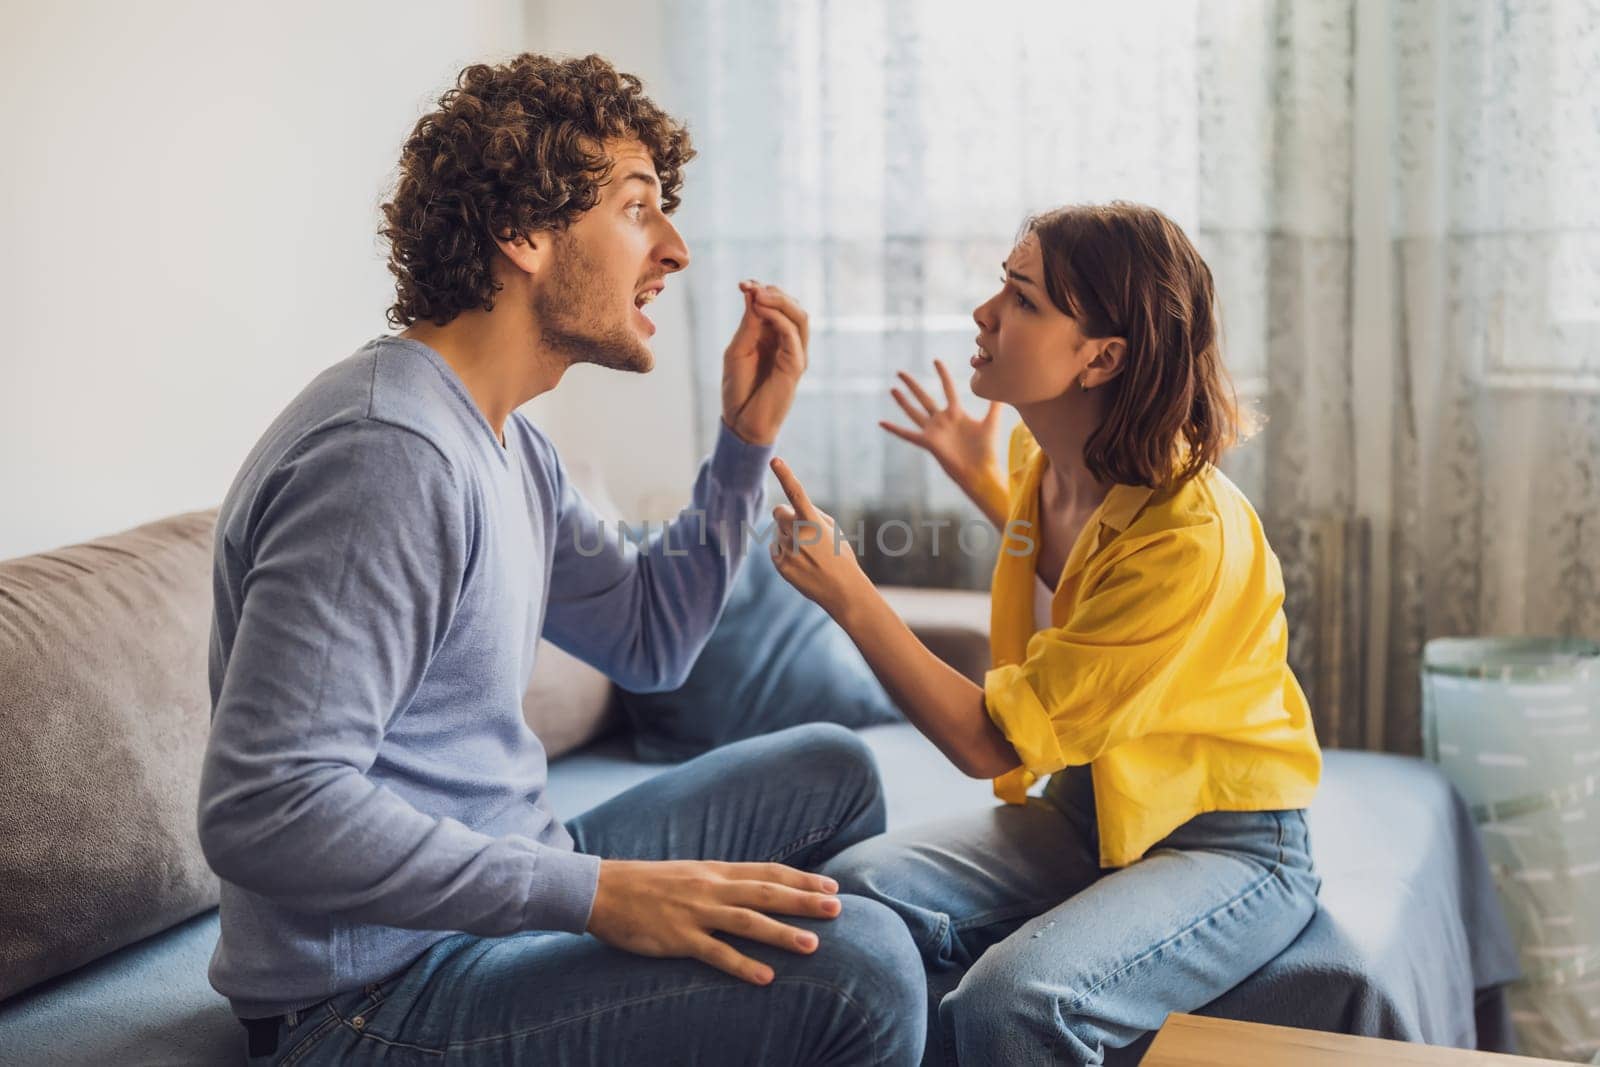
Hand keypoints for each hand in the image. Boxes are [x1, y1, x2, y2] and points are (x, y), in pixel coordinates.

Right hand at [586, 859, 841, 985]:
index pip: (767, 871)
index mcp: (715, 871)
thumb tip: (754, 889)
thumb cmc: (647, 884)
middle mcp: (710, 888)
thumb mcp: (689, 873)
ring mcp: (695, 913)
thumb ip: (720, 881)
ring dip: (781, 933)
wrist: (602, 890)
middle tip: (837, 908)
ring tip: (813, 945)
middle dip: (803, 901)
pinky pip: (716, 953)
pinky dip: (742, 965)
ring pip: (747, 922)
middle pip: (766, 892)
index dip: (800, 879)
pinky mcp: (678, 938)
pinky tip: (766, 978)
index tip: (831, 885)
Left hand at [722, 281, 809, 445]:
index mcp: (774, 337)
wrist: (741, 422)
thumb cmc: (739, 388)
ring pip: (800, 317)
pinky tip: (761, 311)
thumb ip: (748, 323)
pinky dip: (779, 319)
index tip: (743, 284)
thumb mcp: (738, 349)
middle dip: (774, 292)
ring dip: (780, 301)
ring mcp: (795, 354)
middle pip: (793, 307)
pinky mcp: (796, 366)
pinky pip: (793, 335)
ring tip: (758, 295)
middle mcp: (788, 343)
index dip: (763, 290)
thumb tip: (753, 292)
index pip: (778, 305)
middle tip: (752, 286)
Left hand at [768, 457, 868, 617]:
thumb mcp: (832, 530)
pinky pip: (774, 548)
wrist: (842, 589)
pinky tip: (800, 563)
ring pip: (777, 531)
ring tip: (807, 553)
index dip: (786, 475)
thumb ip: (811, 514)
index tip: (775, 460)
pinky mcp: (780, 564)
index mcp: (813, 521)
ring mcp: (787, 549)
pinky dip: (784, 552)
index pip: (797, 493)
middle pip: (778, 511)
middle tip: (801, 529)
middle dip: (786, 516)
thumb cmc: (840, 555)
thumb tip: (788, 509)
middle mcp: (797, 533)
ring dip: (787, 536)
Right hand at [881, 359, 1002, 494]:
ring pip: (914, 412)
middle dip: (912, 385)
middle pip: (924, 398)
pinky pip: (908, 434)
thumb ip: (995, 405)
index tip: (935, 360)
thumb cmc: (986, 450)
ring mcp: (934, 431)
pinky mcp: (929, 442)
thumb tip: (1005, 385)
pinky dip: (894, 429)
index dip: (942, 374)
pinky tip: (882, 422)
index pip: (947, 388)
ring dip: (902, 401)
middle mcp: (942, 420)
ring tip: (892, 389)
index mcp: (956, 414)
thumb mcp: (991, 422)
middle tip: (900, 372)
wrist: (980, 471)